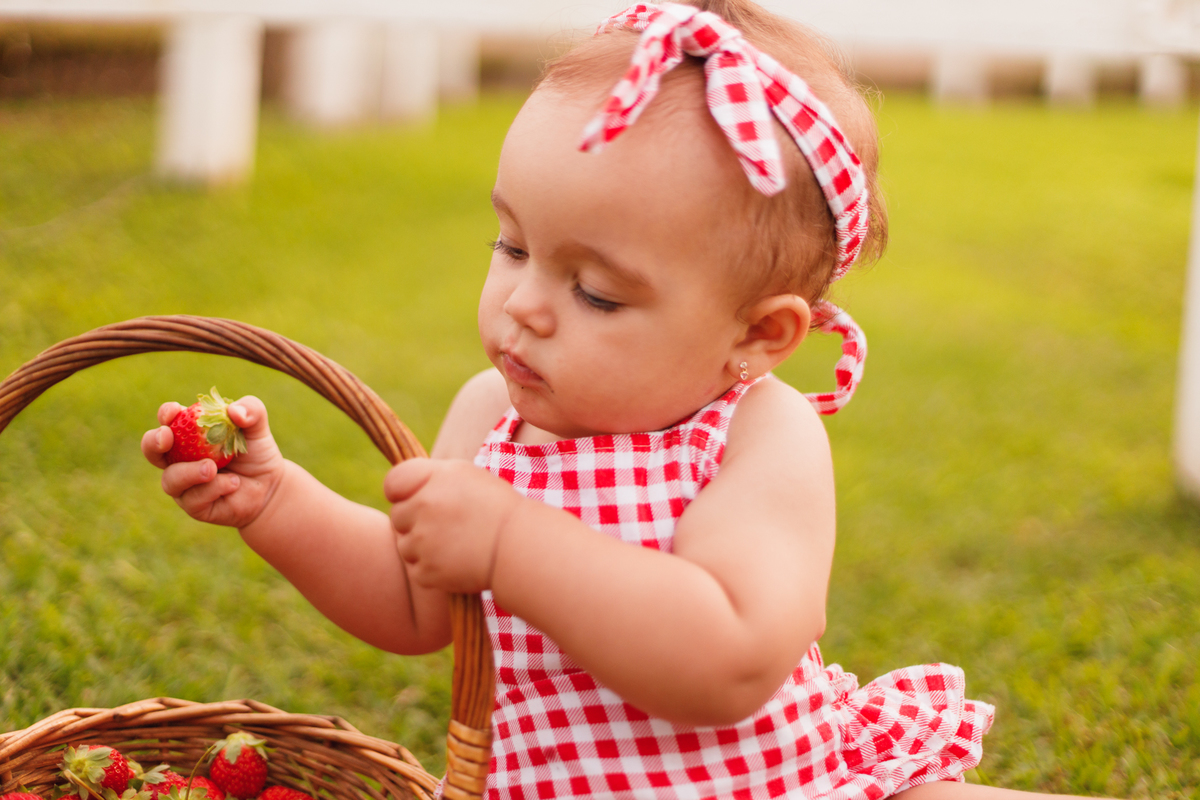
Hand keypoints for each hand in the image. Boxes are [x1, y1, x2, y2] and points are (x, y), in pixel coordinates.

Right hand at [141, 396, 286, 528]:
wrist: (270, 486)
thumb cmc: (257, 453)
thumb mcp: (258, 427)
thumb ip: (252, 410)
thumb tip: (234, 411)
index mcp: (188, 433)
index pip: (169, 419)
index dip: (167, 413)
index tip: (175, 411)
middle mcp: (179, 458)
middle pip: (151, 450)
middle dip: (153, 442)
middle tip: (166, 438)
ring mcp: (184, 484)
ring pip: (171, 479)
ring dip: (189, 472)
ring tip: (211, 468)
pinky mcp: (194, 506)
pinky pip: (194, 498)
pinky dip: (214, 488)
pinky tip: (234, 483)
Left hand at [385, 459, 522, 592]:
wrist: (517, 546)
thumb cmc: (495, 507)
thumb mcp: (465, 474)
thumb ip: (430, 477)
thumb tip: (402, 489)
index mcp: (430, 479)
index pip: (393, 483)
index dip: (403, 492)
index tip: (420, 498)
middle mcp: (420, 507)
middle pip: (397, 516)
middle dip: (415, 520)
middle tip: (447, 524)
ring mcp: (421, 542)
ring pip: (405, 545)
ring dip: (422, 546)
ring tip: (455, 543)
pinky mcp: (425, 571)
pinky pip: (417, 569)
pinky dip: (432, 568)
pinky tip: (456, 560)